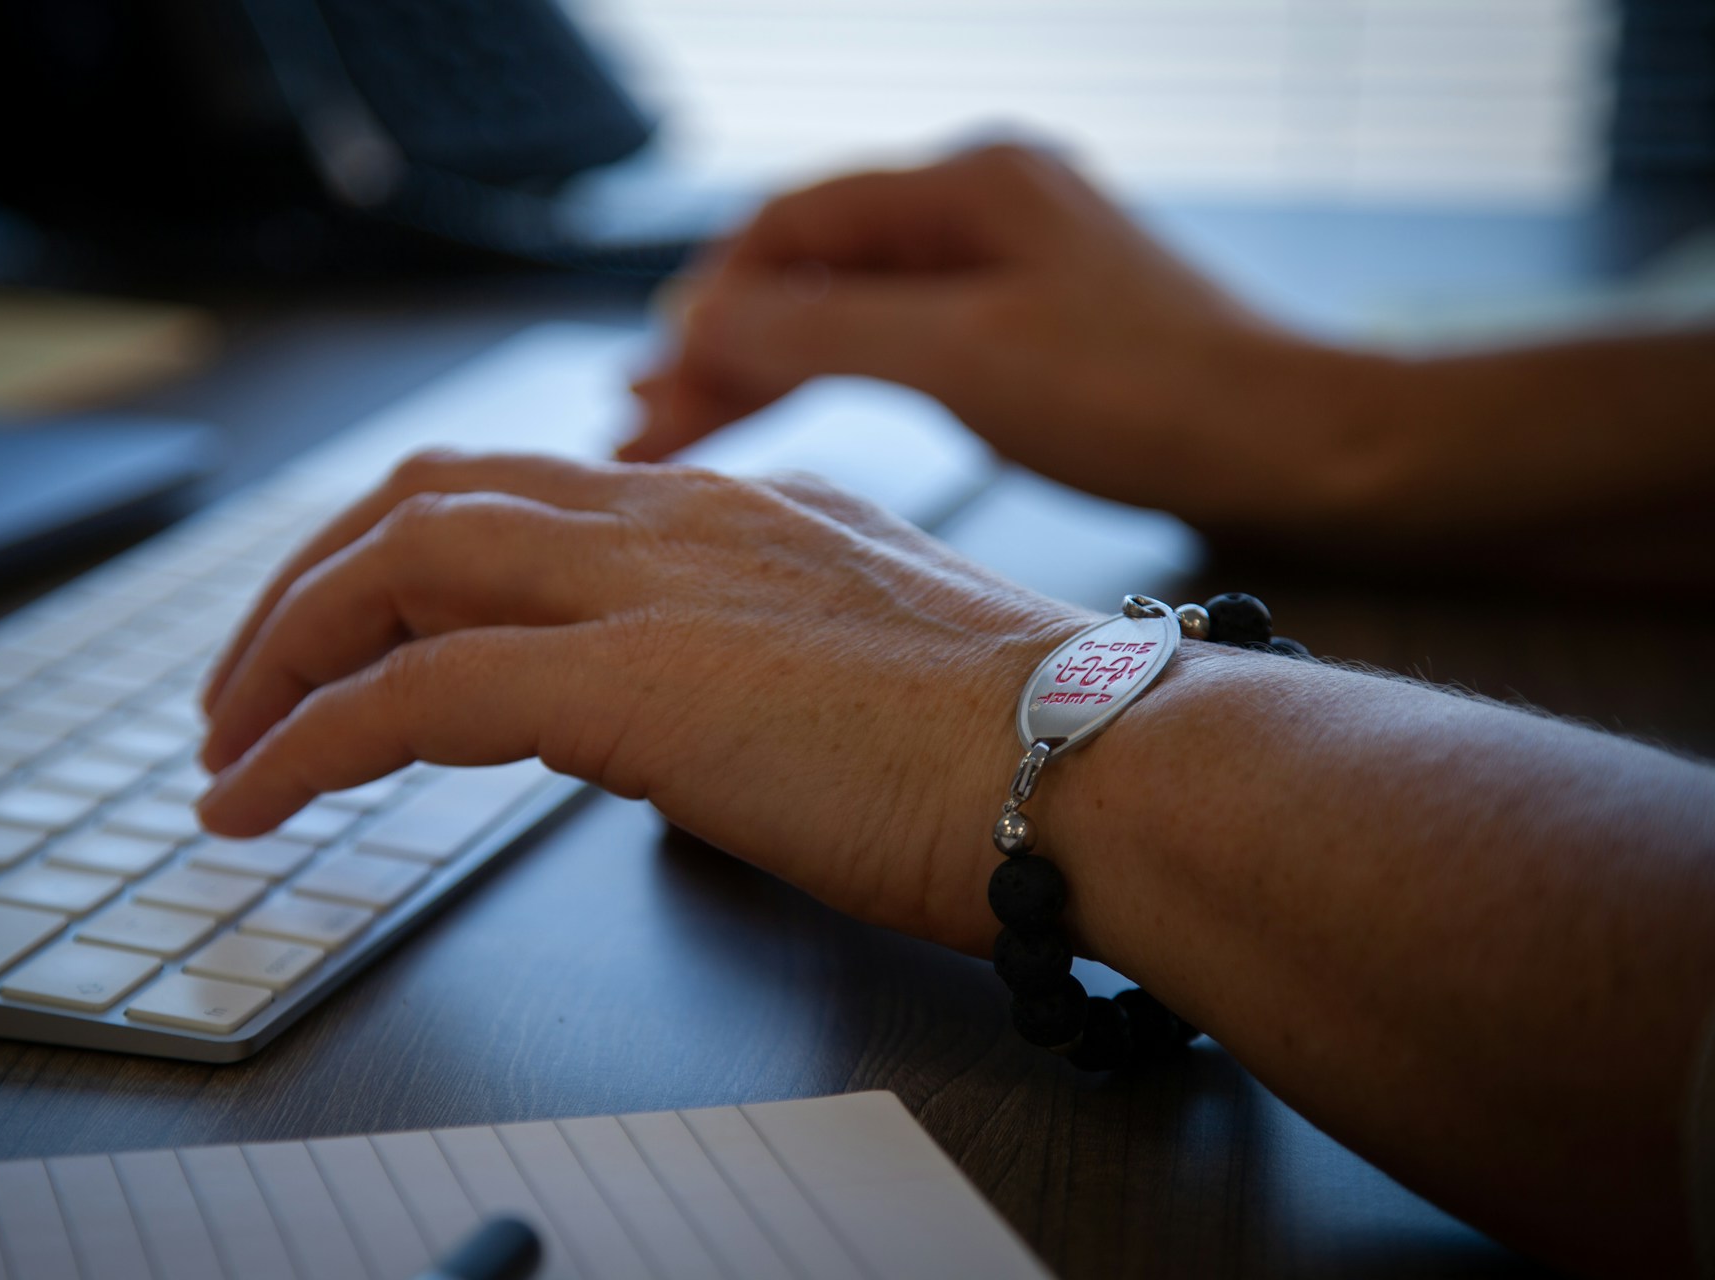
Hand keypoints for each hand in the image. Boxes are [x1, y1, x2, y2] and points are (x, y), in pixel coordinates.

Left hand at [198, 451, 1089, 952]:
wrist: (1106, 763)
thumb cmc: (1028, 741)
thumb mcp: (869, 660)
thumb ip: (768, 655)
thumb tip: (692, 712)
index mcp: (736, 511)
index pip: (525, 494)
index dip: (407, 555)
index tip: (359, 633)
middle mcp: (679, 519)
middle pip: (430, 498)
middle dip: (313, 585)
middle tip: (252, 682)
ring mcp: (650, 586)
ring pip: (397, 563)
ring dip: (284, 649)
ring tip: (229, 743)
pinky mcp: (629, 682)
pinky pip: (410, 696)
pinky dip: (307, 742)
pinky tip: (257, 802)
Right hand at [622, 143, 1367, 528]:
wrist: (1302, 447)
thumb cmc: (1159, 395)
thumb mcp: (964, 357)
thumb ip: (822, 333)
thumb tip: (699, 322)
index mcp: (970, 184)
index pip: (790, 226)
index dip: (708, 302)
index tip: (655, 381)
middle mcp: (988, 207)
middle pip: (813, 266)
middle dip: (727, 342)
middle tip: (651, 423)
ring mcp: (1014, 266)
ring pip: (853, 308)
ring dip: (773, 366)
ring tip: (696, 430)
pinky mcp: (1037, 328)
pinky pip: (904, 340)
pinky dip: (841, 380)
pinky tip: (804, 417)